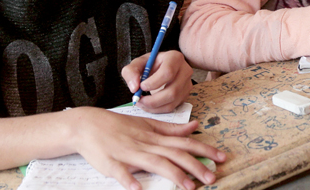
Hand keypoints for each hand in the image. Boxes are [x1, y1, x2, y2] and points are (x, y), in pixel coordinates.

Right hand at [68, 107, 224, 189]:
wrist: (87, 125)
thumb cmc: (118, 126)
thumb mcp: (147, 125)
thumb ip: (171, 129)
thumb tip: (194, 126)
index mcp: (155, 136)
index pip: (184, 143)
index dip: (204, 150)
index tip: (222, 157)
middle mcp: (146, 144)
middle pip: (174, 154)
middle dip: (195, 166)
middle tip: (213, 177)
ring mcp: (129, 153)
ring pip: (155, 163)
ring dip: (173, 174)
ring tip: (189, 186)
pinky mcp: (111, 163)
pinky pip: (121, 173)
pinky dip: (130, 181)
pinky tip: (139, 189)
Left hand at [121, 51, 193, 112]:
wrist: (161, 67)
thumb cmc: (150, 64)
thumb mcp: (138, 63)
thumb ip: (131, 72)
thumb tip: (134, 88)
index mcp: (174, 58)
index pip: (168, 72)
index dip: (154, 82)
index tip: (141, 87)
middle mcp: (185, 71)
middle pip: (172, 91)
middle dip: (153, 100)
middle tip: (139, 100)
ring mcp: (187, 84)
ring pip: (173, 102)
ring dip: (154, 107)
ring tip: (141, 103)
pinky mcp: (185, 95)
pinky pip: (173, 107)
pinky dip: (158, 109)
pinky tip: (149, 105)